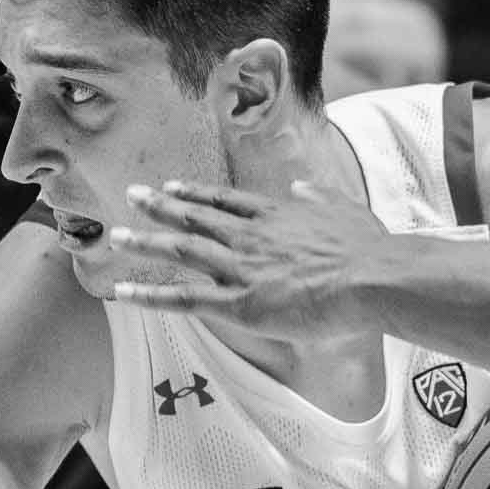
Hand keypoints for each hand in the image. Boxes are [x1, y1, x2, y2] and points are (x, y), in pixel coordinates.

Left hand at [107, 179, 390, 338]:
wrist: (372, 278)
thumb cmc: (368, 249)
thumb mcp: (347, 209)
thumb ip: (320, 196)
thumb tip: (302, 185)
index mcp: (277, 215)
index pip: (226, 201)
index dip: (197, 193)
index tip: (174, 185)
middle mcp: (251, 236)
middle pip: (196, 217)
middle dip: (160, 205)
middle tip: (131, 195)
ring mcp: (242, 268)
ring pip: (183, 250)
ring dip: (147, 241)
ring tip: (117, 235)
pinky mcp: (241, 303)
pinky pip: (186, 298)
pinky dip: (152, 294)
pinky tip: (124, 291)